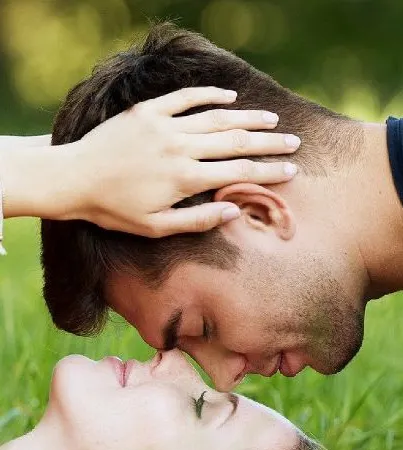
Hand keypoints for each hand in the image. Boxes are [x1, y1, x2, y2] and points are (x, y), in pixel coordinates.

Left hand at [71, 86, 298, 235]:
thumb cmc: (114, 210)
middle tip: (293, 143)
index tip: (292, 170)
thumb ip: (198, 220)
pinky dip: (210, 96)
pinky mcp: (148, 111)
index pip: (238, 173)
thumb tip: (234, 210)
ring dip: (248, 118)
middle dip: (268, 144)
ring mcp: (164, 125)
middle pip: (235, 142)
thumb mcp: (156, 227)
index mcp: (185, 178)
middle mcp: (180, 148)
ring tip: (271, 121)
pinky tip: (230, 99)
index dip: (268, 172)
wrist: (74, 179)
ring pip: (216, 118)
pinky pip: (186, 99)